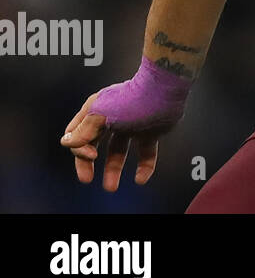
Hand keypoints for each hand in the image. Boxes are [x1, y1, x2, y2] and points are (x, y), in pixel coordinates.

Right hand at [60, 56, 191, 190]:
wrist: (164, 90)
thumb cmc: (130, 99)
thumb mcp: (99, 114)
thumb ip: (83, 131)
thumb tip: (66, 142)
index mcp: (95, 111)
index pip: (77, 135)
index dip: (79, 149)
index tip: (92, 155)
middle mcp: (111, 118)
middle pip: (94, 144)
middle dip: (87, 162)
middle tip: (86, 179)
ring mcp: (131, 126)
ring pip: (118, 151)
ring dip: (113, 169)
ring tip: (110, 188)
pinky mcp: (150, 132)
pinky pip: (145, 153)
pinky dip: (143, 166)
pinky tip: (140, 179)